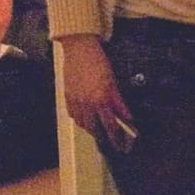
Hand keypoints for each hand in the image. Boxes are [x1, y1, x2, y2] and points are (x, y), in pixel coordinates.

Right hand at [58, 34, 136, 151]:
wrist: (79, 49)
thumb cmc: (97, 62)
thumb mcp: (113, 82)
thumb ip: (119, 102)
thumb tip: (127, 116)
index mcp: (101, 100)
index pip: (110, 126)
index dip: (116, 138)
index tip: (121, 145)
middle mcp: (87, 104)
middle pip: (95, 130)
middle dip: (103, 137)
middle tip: (110, 139)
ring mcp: (75, 102)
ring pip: (83, 124)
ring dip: (92, 129)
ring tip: (99, 130)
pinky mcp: (67, 98)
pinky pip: (74, 116)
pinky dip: (81, 120)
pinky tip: (87, 119)